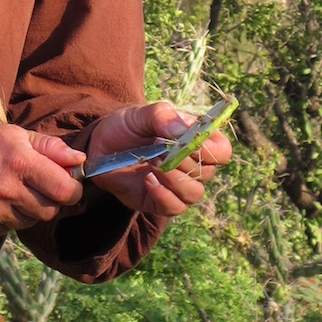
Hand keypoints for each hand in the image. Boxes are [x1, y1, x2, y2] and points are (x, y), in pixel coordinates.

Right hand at [0, 124, 84, 232]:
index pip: (64, 190)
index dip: (72, 189)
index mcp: (19, 163)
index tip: (68, 185)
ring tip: (14, 191)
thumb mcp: (14, 134)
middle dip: (52, 200)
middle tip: (40, 187)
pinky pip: (10, 228)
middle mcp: (7, 190)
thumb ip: (50, 147)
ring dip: (30, 209)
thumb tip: (80, 160)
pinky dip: (10, 217)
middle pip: (50, 210)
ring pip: (31, 221)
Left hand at [84, 101, 232, 217]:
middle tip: (159, 148)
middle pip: (208, 172)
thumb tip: (182, 130)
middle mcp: (193, 166)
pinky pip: (175, 207)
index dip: (209, 149)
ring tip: (153, 162)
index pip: (221, 151)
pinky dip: (163, 195)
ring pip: (194, 193)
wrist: (100, 147)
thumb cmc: (126, 127)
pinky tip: (148, 180)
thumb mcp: (140, 114)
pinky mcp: (161, 202)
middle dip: (184, 160)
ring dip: (174, 179)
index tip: (188, 141)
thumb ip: (162, 116)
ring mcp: (177, 186)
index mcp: (196, 141)